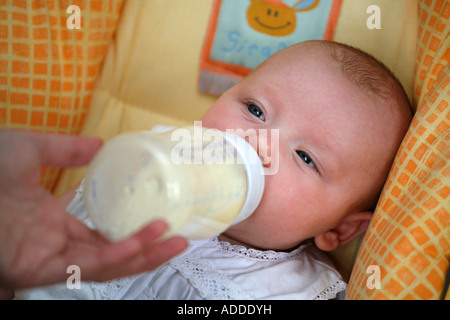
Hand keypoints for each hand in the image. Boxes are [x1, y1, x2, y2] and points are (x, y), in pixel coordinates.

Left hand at [0, 130, 187, 294]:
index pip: (102, 235)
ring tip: (175, 242)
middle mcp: (57, 245)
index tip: (159, 218)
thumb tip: (101, 144)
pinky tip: (144, 242)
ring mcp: (50, 259)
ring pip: (107, 266)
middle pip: (111, 255)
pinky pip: (88, 268)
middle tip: (180, 238)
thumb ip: (66, 149)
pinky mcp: (41, 269)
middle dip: (147, 249)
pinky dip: (119, 257)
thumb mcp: (30, 149)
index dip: (131, 231)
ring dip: (143, 255)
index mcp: (54, 222)